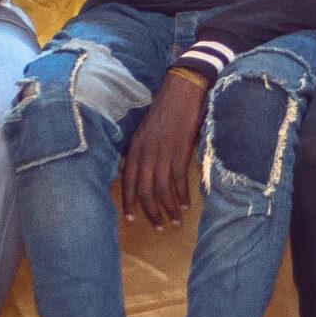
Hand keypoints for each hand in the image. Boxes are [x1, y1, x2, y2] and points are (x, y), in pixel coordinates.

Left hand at [120, 68, 206, 227]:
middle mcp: (146, 153)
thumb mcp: (145, 129)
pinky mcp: (180, 150)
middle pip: (145, 190)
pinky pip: (179, 179)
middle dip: (151, 212)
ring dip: (168, 208)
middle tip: (158, 227)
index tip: (131, 219)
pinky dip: (182, 195)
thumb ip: (139, 149)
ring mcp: (163, 152)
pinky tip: (187, 205)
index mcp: (135, 147)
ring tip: (174, 222)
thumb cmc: (165, 107)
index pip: (129, 181)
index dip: (130, 202)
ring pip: (162, 189)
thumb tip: (132, 167)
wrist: (183, 89)